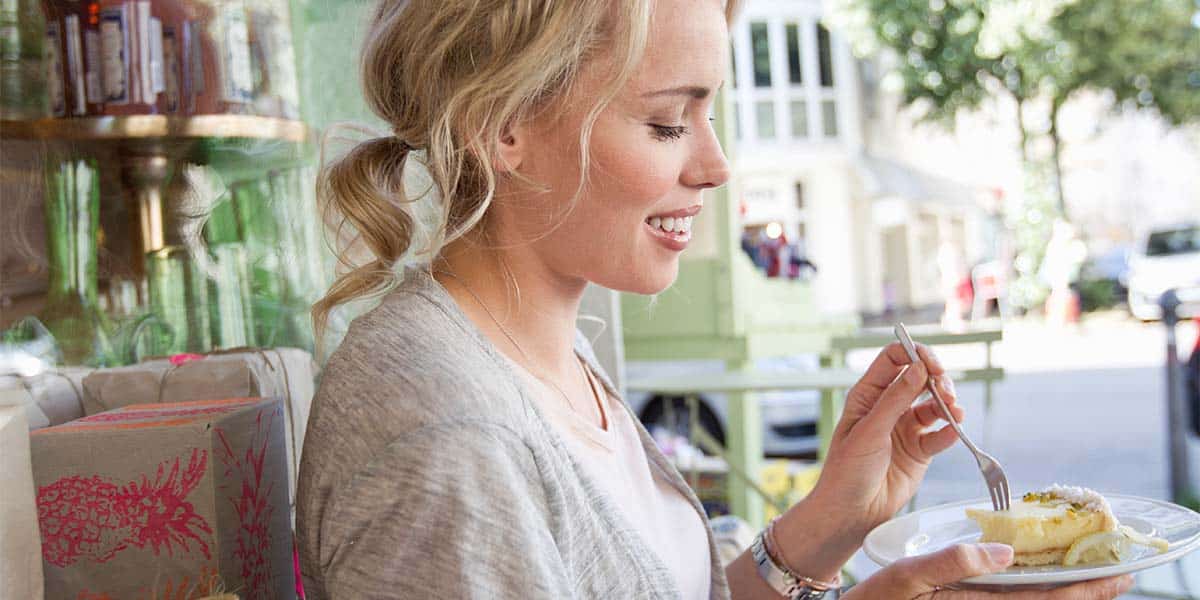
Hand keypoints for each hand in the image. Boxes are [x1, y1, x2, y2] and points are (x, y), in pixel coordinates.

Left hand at [809, 342, 963, 541]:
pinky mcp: (919, 451)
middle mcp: (888, 407)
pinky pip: (940, 435)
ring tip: (954, 411)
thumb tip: (918, 367)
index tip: (931, 364)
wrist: (851, 513)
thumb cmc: (847, 470)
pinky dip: (950, 431)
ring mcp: (905, 428)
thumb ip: (895, 399)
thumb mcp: (869, 431)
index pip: (894, 359)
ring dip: (947, 404)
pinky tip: (954, 431)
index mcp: (868, 395)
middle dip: (937, 379)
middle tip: (945, 392)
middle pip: (920, 378)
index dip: (914, 354)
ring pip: (934, 405)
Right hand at [841, 543, 1133, 598]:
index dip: (1086, 589)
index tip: (1118, 574)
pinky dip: (1039, 599)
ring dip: (1068, 597)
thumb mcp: (904, 576)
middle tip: (1121, 576)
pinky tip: (1043, 587)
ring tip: (1094, 581)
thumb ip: (952, 562)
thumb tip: (1002, 552)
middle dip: (1088, 594)